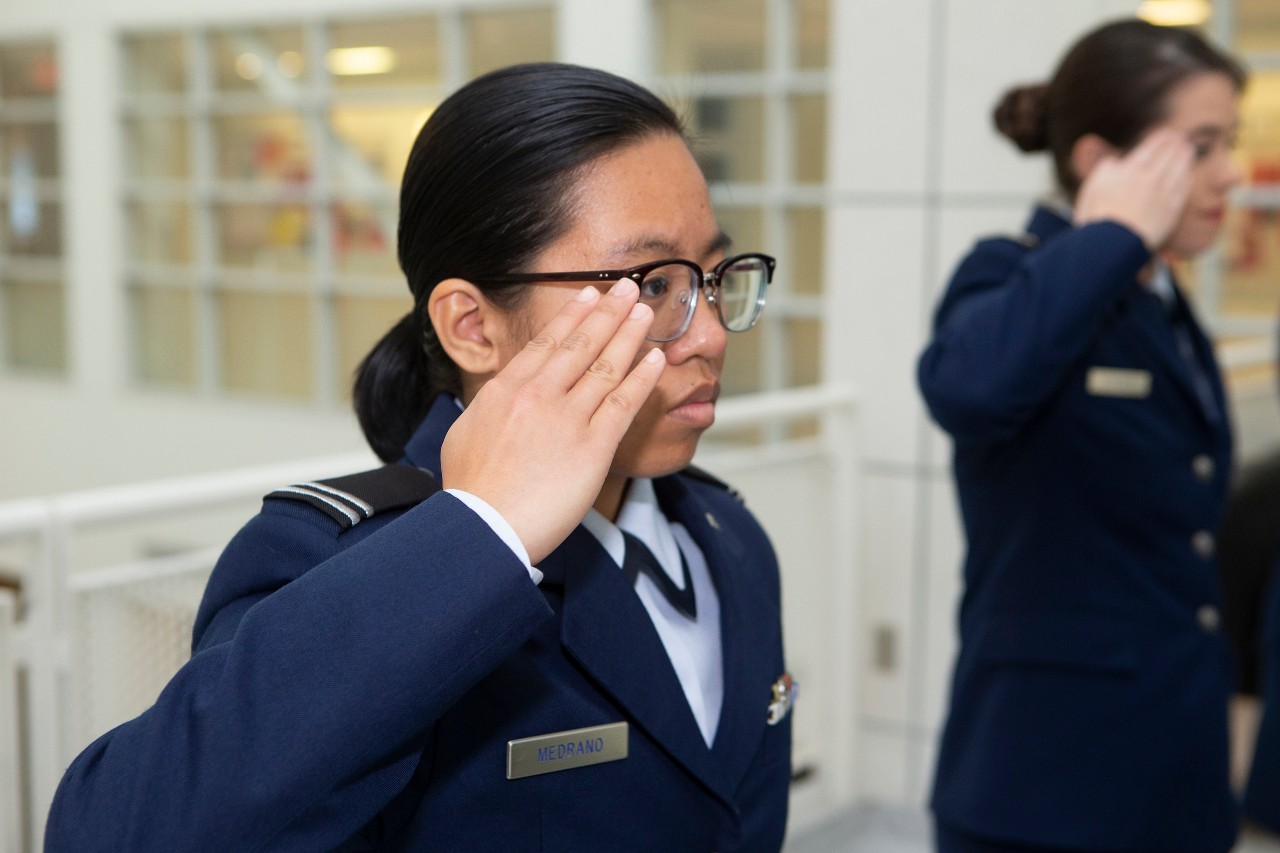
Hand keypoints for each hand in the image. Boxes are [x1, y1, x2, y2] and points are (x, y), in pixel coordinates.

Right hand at [440, 279, 664, 563]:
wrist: (484, 527)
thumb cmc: (471, 491)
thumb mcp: (465, 434)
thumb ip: (489, 407)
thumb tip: (500, 394)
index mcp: (506, 390)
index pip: (546, 344)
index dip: (572, 317)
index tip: (589, 297)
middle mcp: (539, 396)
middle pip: (581, 345)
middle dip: (608, 313)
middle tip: (628, 287)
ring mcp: (568, 419)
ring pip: (606, 366)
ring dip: (629, 335)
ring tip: (645, 312)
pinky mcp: (593, 446)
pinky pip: (624, 403)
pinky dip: (643, 377)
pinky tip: (656, 359)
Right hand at [1073, 128, 1193, 250]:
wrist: (1112, 246)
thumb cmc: (1096, 219)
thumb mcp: (1091, 188)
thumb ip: (1104, 170)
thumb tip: (1115, 161)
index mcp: (1129, 170)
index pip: (1151, 147)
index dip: (1160, 138)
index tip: (1166, 133)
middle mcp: (1149, 178)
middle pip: (1169, 154)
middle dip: (1175, 144)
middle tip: (1180, 138)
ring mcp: (1163, 194)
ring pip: (1180, 168)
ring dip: (1185, 156)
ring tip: (1188, 150)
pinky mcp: (1172, 210)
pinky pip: (1183, 189)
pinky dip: (1186, 178)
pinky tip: (1187, 174)